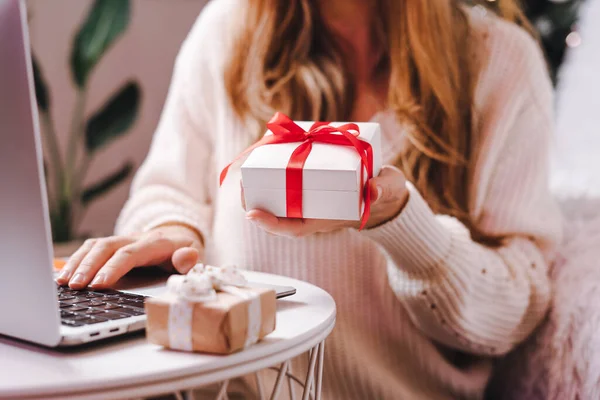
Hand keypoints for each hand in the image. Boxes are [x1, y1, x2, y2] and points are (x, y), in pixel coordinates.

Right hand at [55, 224, 203, 289]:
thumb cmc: (184, 252)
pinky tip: (61, 274)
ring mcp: (122, 240)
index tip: (98, 285)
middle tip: (75, 286)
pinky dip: (74, 259)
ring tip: (63, 282)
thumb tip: (186, 257)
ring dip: (77, 262)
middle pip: (106, 247)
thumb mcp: (194, 256)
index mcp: (155, 243)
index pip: (131, 254)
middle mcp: (135, 238)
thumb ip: (190, 259)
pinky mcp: (112, 245)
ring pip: (95, 245)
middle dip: (89, 266)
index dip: (113, 268)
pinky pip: (91, 248)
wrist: (180, 235)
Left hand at [243, 165, 408, 236]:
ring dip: (258, 188)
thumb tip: (374, 190)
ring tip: (244, 170)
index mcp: (327, 218)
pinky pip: (284, 183)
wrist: (385, 188)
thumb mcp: (387, 188)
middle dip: (255, 203)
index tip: (252, 214)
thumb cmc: (385, 190)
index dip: (271, 224)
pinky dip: (272, 172)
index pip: (293, 228)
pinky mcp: (309, 183)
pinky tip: (264, 156)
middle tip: (240, 185)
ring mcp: (309, 198)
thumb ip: (383, 189)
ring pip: (276, 200)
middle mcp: (313, 210)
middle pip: (277, 215)